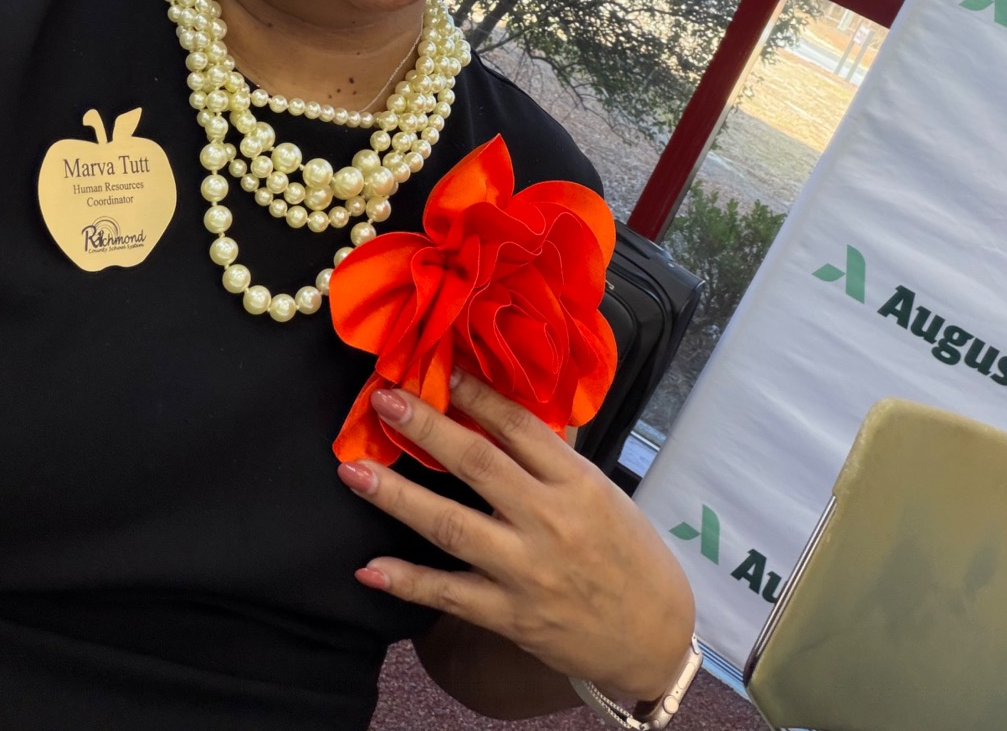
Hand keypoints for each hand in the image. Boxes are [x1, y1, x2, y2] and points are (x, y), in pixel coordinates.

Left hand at [336, 370, 695, 703]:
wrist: (651, 636)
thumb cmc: (629, 554)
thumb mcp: (603, 493)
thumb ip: (554, 457)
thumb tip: (504, 408)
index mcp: (578, 483)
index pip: (519, 427)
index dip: (476, 395)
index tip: (440, 370)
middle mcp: (550, 522)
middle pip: (477, 465)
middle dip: (425, 428)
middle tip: (383, 400)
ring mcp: (526, 571)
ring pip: (451, 526)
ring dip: (397, 497)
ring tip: (354, 471)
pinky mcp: (510, 615)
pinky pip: (449, 594)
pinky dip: (407, 582)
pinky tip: (370, 567)